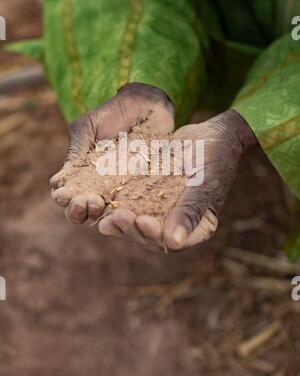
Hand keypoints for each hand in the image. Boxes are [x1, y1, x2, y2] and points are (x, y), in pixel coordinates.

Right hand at [50, 83, 173, 223]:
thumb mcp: (86, 127)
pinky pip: (136, 204)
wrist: (146, 105)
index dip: (64, 199)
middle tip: (86, 201)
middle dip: (79, 211)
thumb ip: (75, 151)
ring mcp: (122, 188)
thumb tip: (57, 181)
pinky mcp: (144, 188)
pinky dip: (129, 210)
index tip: (66, 194)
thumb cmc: (112, 114)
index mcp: (82, 174)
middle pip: (84, 211)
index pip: (67, 195)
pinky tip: (125, 209)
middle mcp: (99, 186)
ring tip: (99, 203)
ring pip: (107, 213)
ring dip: (99, 214)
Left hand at [98, 109, 256, 250]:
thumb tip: (172, 243)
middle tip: (118, 217)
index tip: (143, 222)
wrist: (209, 133)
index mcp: (197, 226)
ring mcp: (162, 209)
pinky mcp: (149, 195)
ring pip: (137, 223)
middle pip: (151, 236)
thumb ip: (190, 211)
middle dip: (132, 230)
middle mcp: (178, 222)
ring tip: (106, 217)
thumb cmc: (214, 157)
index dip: (155, 236)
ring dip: (121, 223)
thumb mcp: (205, 182)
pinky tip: (100, 203)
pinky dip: (116, 206)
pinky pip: (132, 204)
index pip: (174, 242)